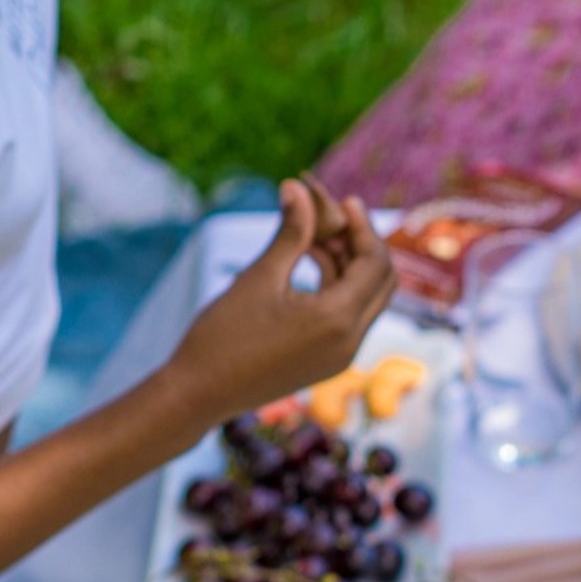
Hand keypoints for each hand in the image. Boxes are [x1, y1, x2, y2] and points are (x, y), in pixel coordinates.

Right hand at [163, 176, 394, 422]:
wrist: (199, 394)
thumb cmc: (223, 335)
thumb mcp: (260, 276)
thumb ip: (290, 232)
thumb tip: (298, 187)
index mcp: (339, 320)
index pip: (376, 263)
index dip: (364, 228)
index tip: (347, 200)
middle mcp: (351, 342)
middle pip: (381, 282)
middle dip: (361, 244)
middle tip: (334, 216)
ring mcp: (341, 356)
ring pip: (365, 298)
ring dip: (347, 264)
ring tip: (312, 233)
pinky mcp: (327, 361)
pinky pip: (347, 316)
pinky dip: (336, 286)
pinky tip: (306, 260)